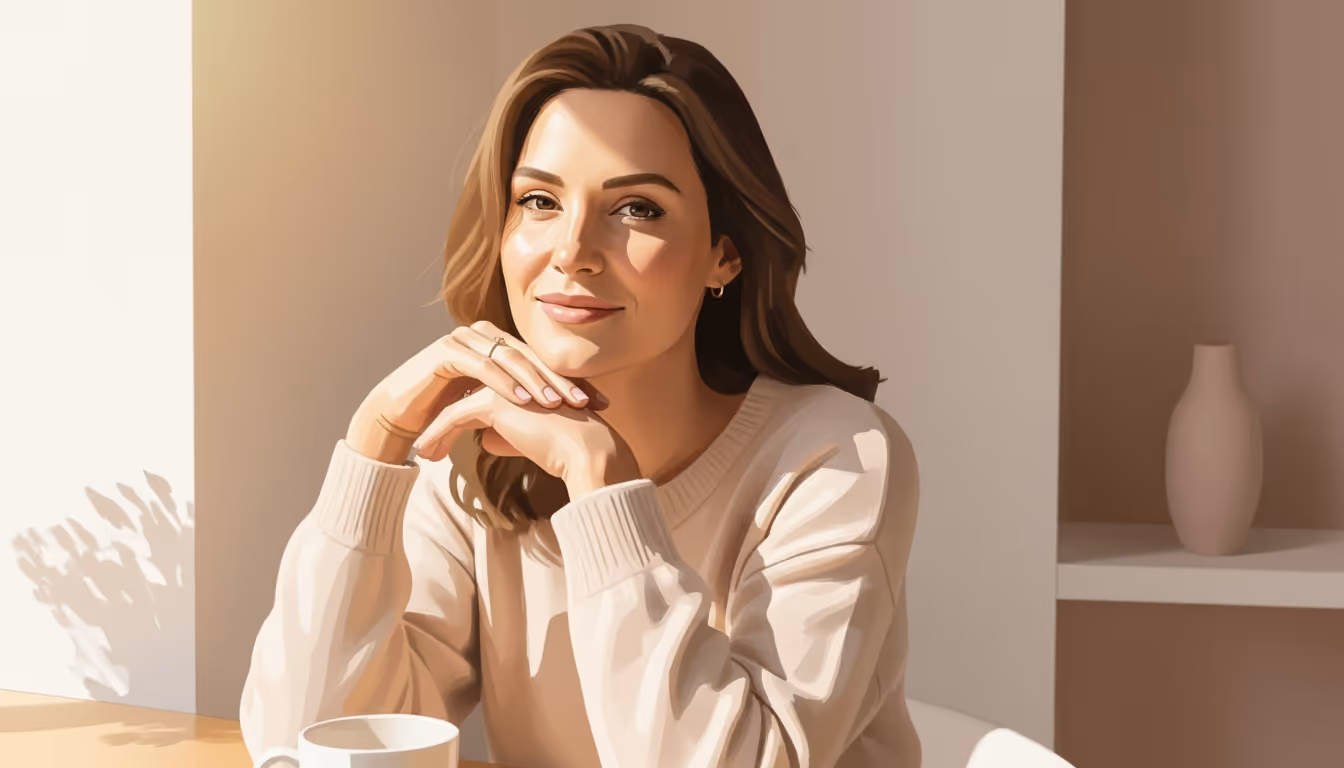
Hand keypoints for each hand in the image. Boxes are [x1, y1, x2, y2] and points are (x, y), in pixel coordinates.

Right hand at [346, 320, 606, 461]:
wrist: (401, 416)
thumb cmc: (446, 412)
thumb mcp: (492, 408)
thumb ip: (522, 407)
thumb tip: (565, 421)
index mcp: (500, 345)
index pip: (543, 363)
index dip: (571, 382)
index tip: (600, 405)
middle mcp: (485, 336)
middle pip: (532, 358)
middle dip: (561, 381)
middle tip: (586, 403)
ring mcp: (465, 340)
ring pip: (510, 360)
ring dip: (535, 382)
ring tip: (557, 404)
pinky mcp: (447, 352)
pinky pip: (482, 366)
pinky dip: (504, 383)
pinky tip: (523, 401)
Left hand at [412, 385, 641, 495]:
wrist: (585, 451)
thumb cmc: (566, 449)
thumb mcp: (532, 438)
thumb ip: (506, 433)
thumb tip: (483, 439)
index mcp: (522, 379)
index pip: (480, 390)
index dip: (459, 412)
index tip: (443, 433)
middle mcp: (510, 375)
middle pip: (462, 394)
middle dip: (440, 418)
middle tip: (427, 444)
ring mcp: (502, 385)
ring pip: (455, 405)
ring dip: (434, 430)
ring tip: (422, 454)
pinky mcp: (493, 402)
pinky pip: (453, 417)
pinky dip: (436, 434)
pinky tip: (423, 453)